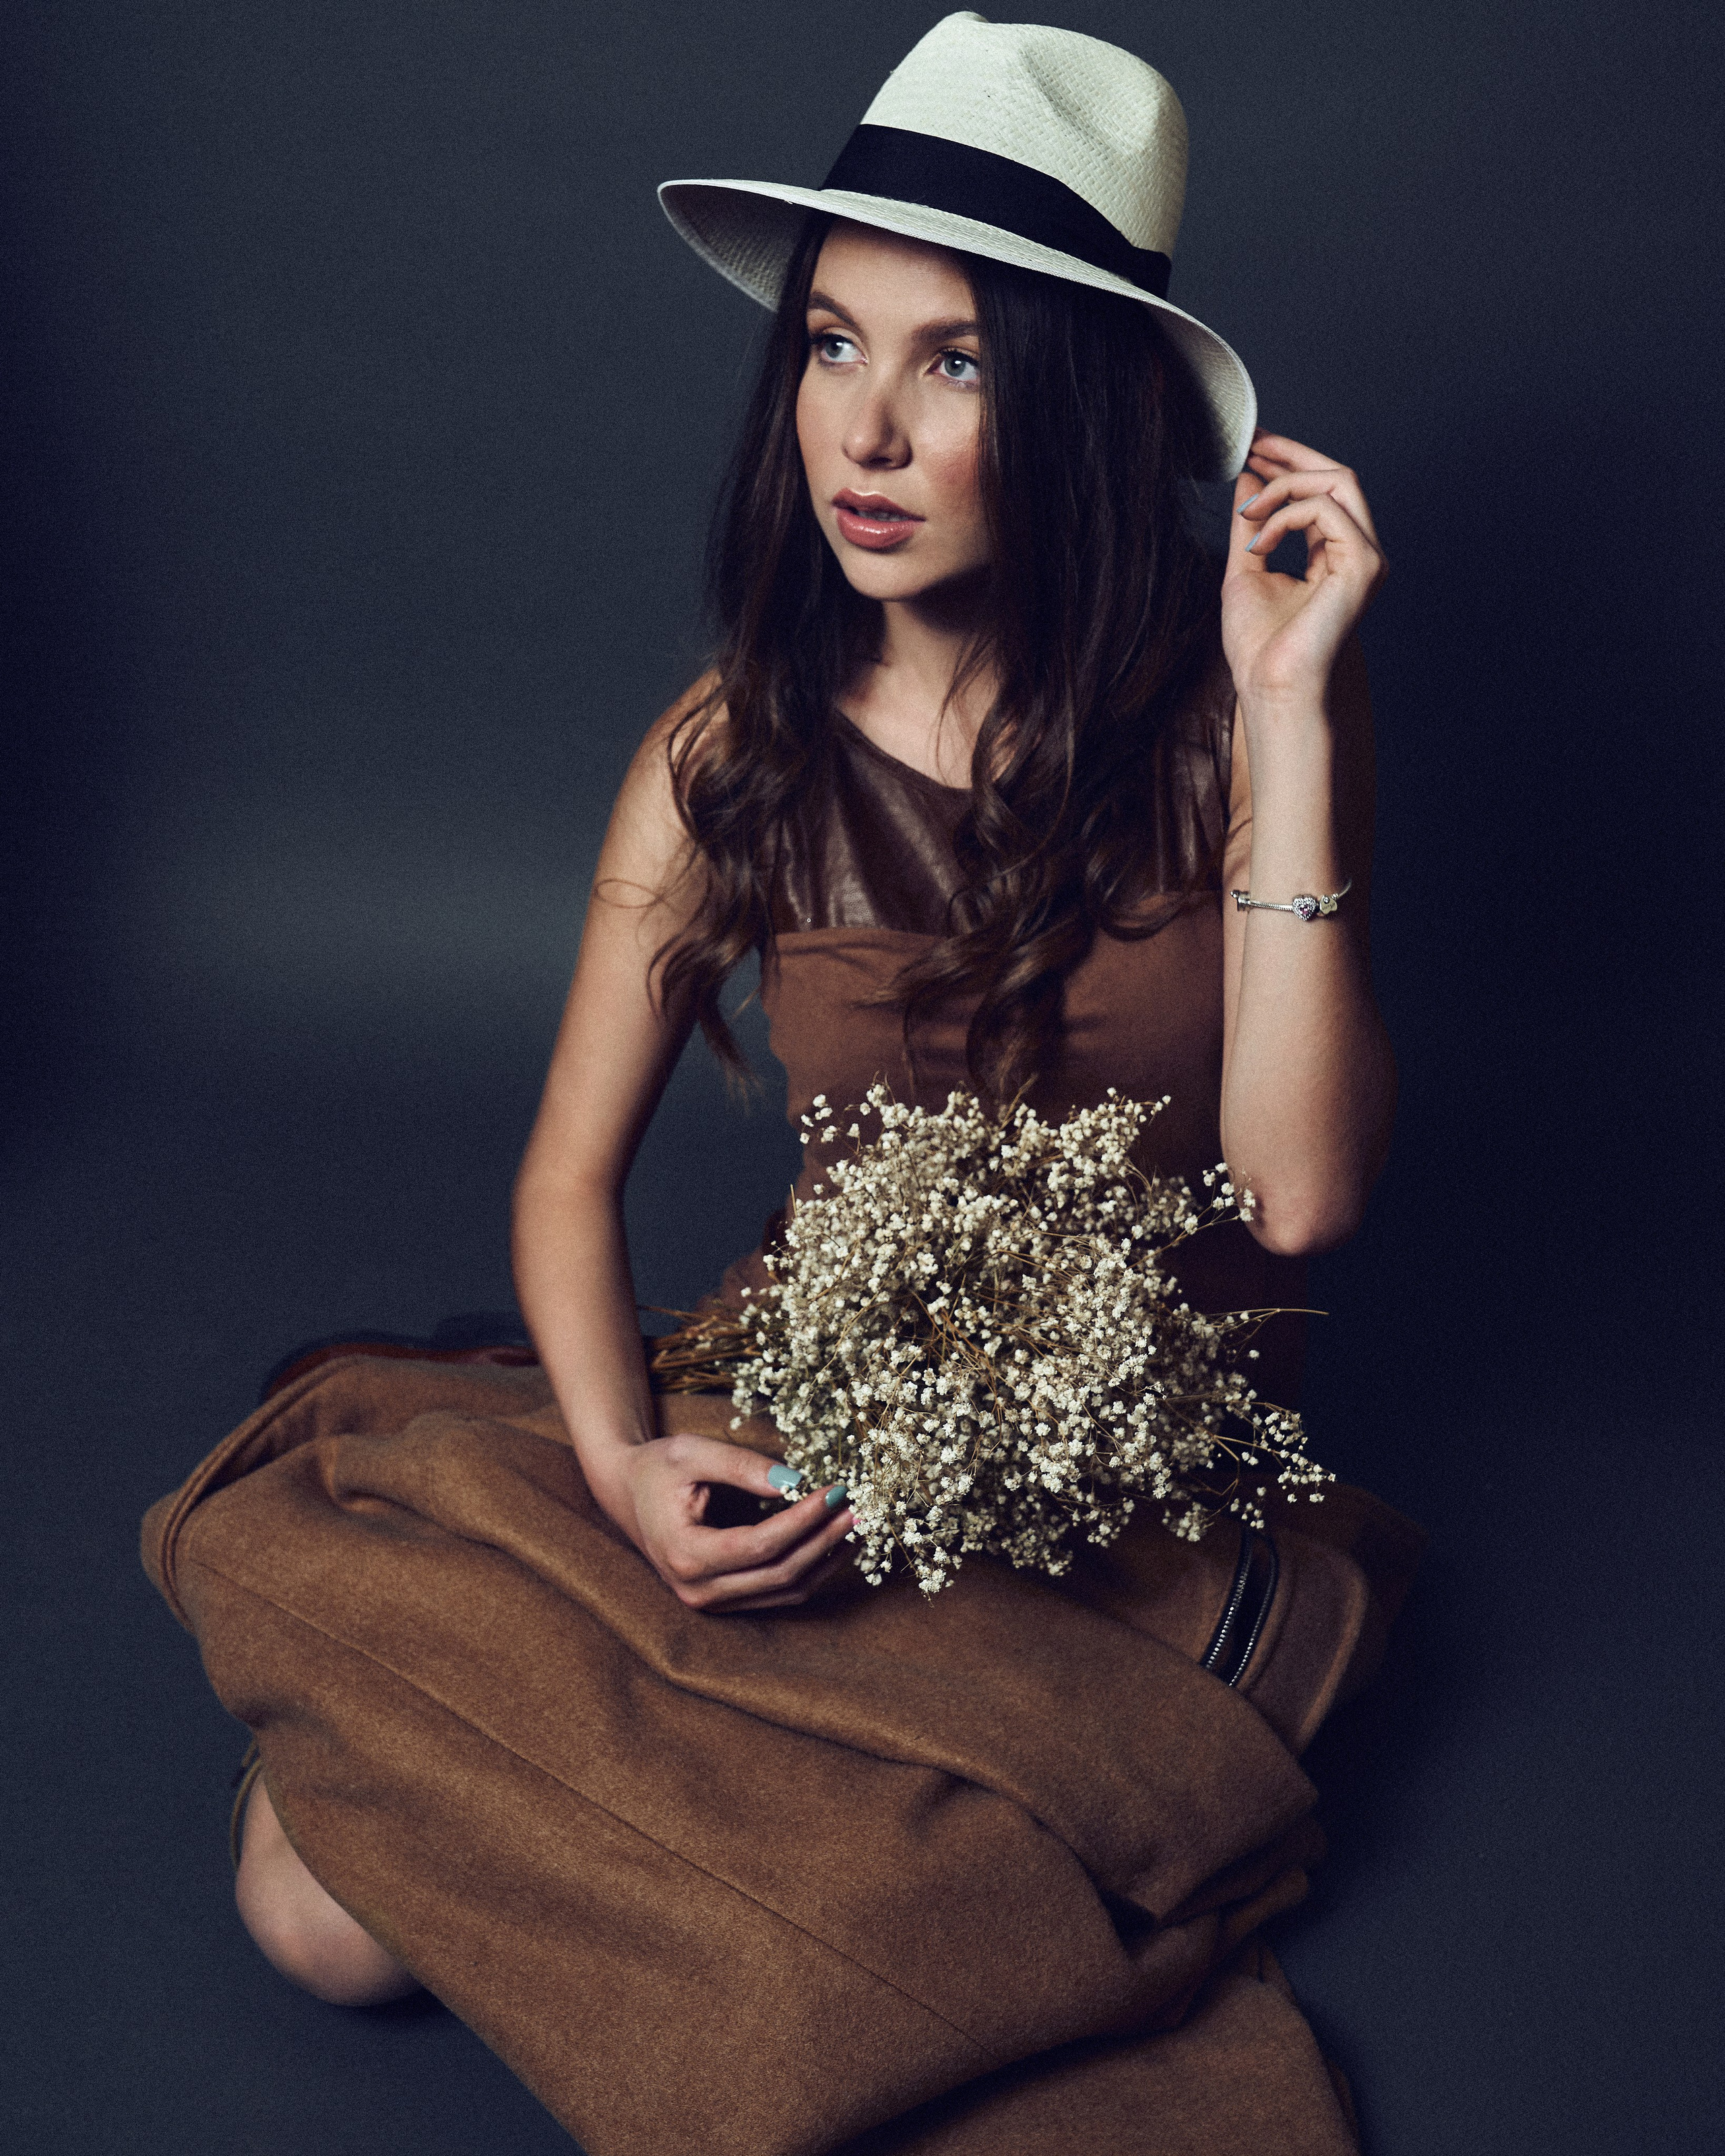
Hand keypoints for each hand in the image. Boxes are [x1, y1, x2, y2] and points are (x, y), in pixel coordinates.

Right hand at [596, 1432, 855, 1612]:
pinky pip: (778, 1594)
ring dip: (825, 1560)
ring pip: (784, 1591)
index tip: (834, 1491)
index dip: (803, 1520)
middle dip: (823, 1540)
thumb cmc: (657, 1468)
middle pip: (778, 1573)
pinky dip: (811, 1571)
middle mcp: (698, 1590)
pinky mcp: (725, 1602)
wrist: (628, 1494)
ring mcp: (711, 1603)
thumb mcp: (691, 1452)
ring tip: (856, 1525)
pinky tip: (835, 1544)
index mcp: (684, 1554)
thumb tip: (794, 1482)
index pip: (759, 1545)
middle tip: (856, 1507)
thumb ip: (741, 1466)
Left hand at [1222, 431, 1386, 708]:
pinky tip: (1258, 542)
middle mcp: (1358, 552)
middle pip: (1337, 475)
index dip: (1289, 462)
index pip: (1322, 491)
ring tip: (1247, 512)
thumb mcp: (1246, 568)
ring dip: (1284, 485)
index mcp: (1335, 554)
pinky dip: (1286, 516)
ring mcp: (1366, 557)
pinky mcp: (1363, 565)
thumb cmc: (1259, 646)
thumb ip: (1251, 523)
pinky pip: (1327, 510)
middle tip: (1251, 445)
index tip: (1253, 446)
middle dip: (1292, 454)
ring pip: (1338, 483)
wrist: (1270, 687)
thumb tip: (1249, 477)